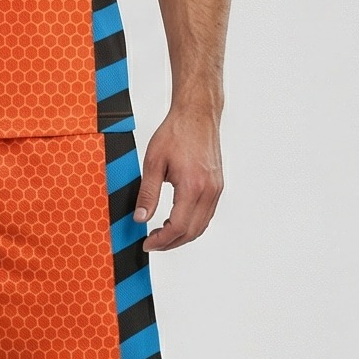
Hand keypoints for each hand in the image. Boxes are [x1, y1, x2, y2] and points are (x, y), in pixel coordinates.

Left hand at [134, 106, 222, 250]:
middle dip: (171, 242)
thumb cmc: (176, 132)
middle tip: (153, 243)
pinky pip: (207, 214)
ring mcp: (216, 189)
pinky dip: (192, 224)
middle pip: (192, 231)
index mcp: (193, 186)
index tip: (148, 243)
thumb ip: (147, 193)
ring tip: (162, 235)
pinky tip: (177, 221)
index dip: (162, 240)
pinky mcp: (217, 186)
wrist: (197, 114)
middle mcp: (209, 190)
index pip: (179, 226)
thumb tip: (141, 218)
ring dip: (182, 235)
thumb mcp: (153, 162)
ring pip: (202, 225)